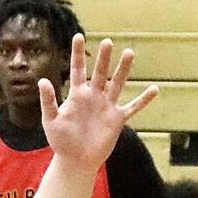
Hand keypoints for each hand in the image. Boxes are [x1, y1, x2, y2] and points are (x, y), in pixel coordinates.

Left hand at [40, 35, 156, 173]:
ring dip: (123, 69)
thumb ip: (48, 101)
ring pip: (117, 84)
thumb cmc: (60, 142)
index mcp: (77, 95)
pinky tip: (155, 89)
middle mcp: (94, 97)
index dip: (78, 54)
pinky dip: (143, 100)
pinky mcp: (117, 119)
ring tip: (129, 52)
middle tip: (107, 42)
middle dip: (104, 58)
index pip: (78, 70)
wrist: (75, 161)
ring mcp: (107, 106)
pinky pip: (133, 107)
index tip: (78, 36)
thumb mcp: (51, 121)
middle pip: (100, 73)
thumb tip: (42, 81)